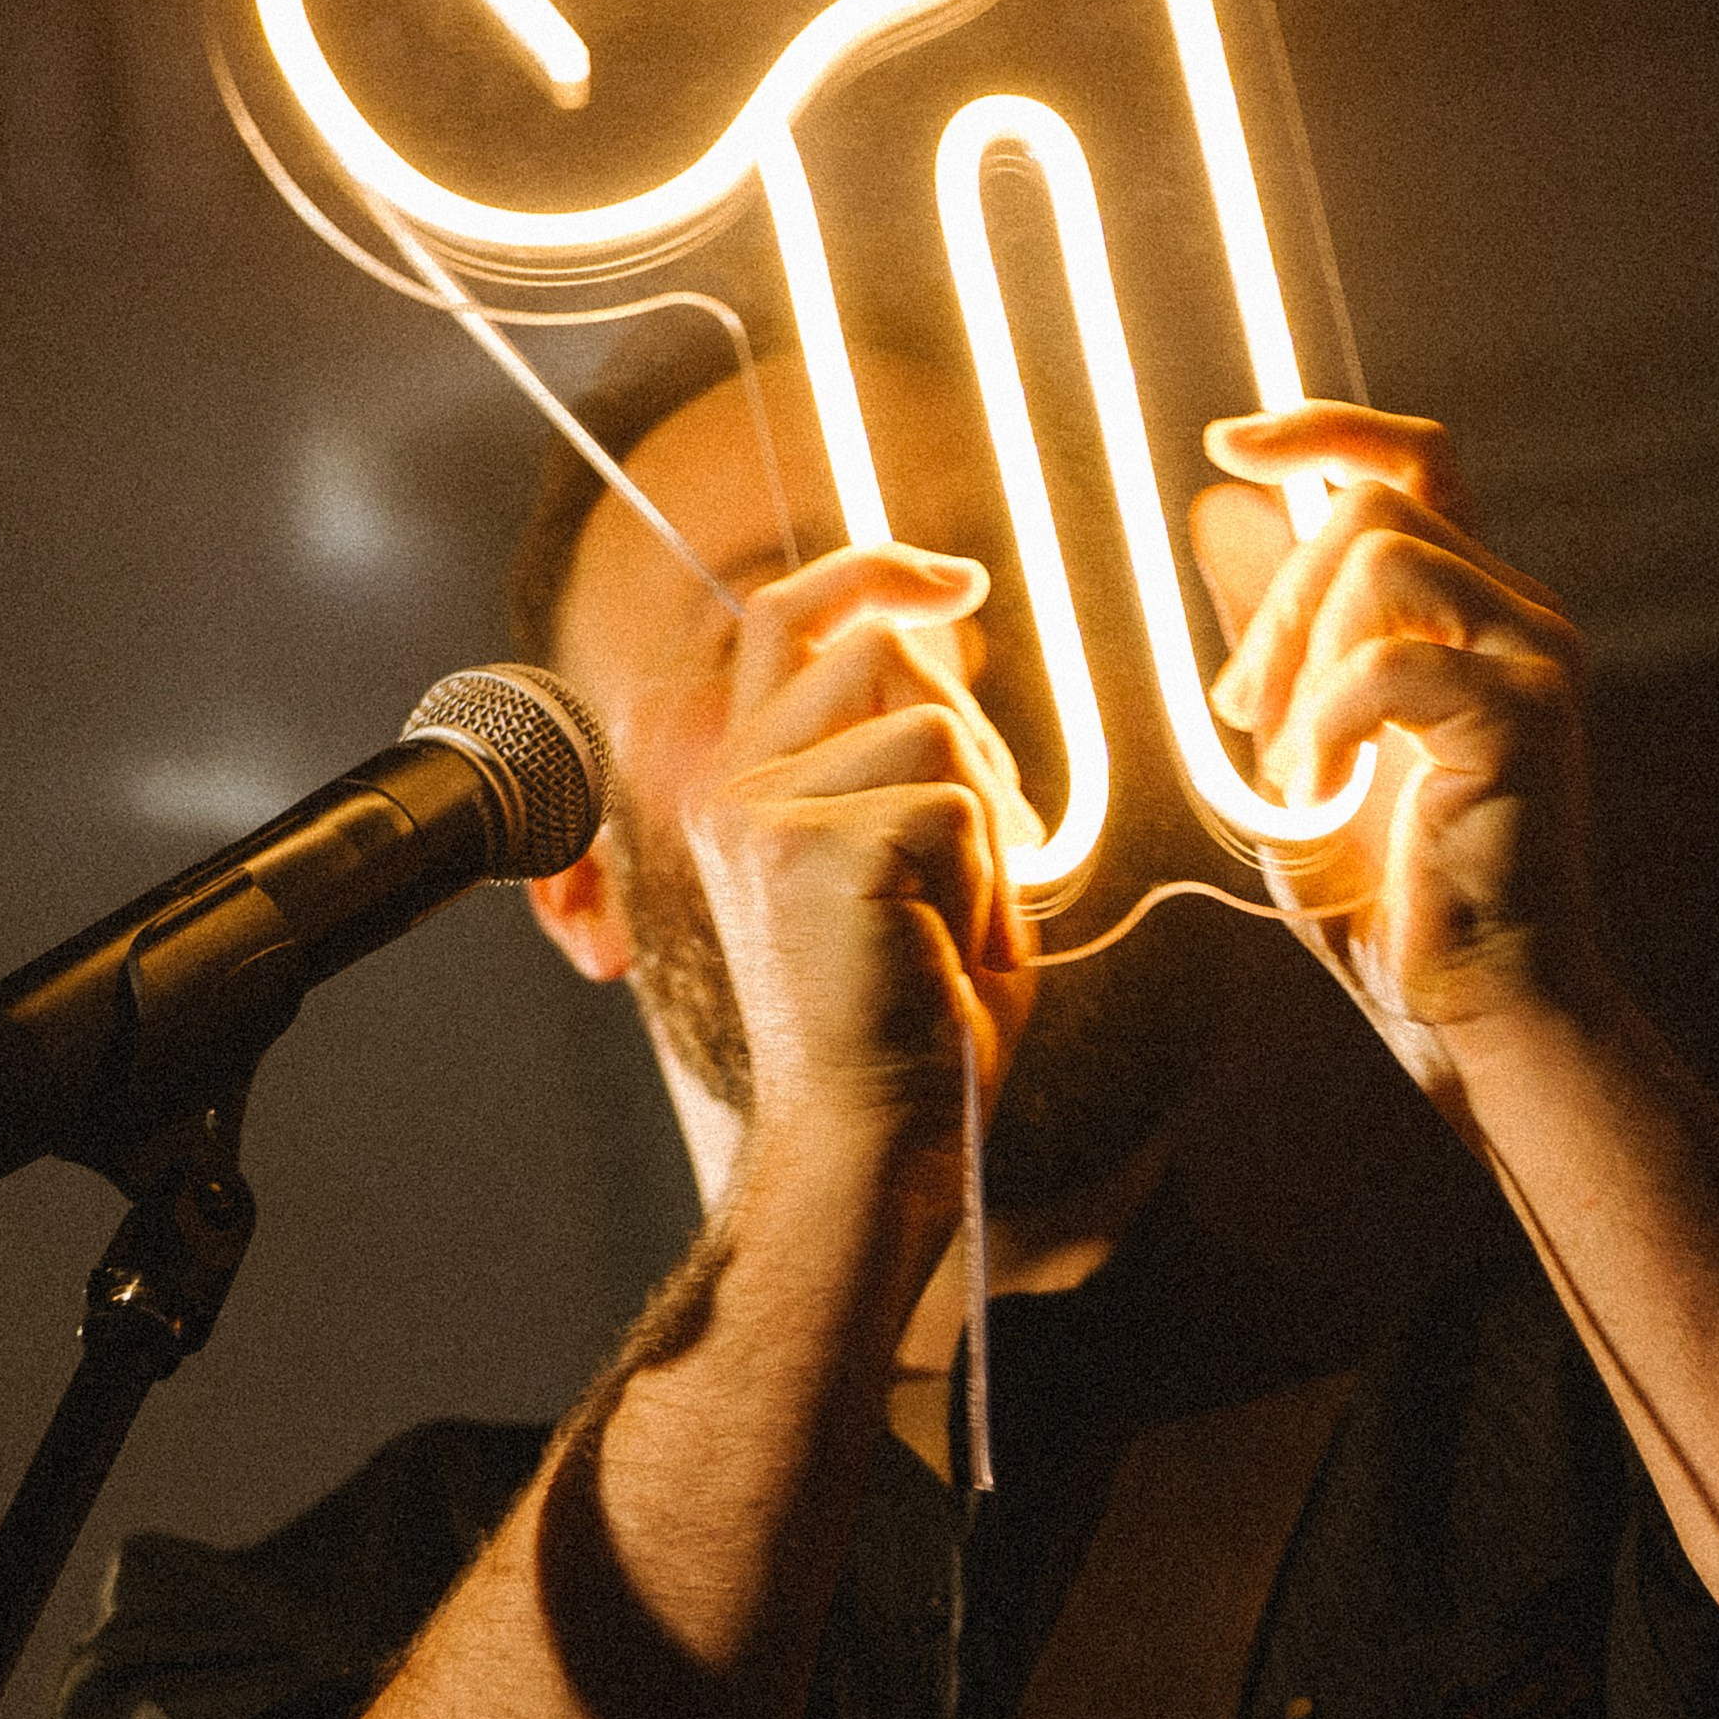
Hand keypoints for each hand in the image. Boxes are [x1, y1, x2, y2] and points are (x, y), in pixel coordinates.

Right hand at [683, 546, 1037, 1173]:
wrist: (875, 1145)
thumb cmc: (912, 1018)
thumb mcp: (911, 856)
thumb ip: (907, 747)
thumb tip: (935, 635)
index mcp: (743, 785)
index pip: (786, 620)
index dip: (871, 573)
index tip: (961, 581)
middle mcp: (732, 785)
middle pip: (884, 654)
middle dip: (973, 742)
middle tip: (974, 872)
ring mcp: (762, 810)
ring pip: (938, 728)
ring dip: (986, 832)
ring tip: (948, 929)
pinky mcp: (813, 846)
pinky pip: (959, 806)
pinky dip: (986, 883)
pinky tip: (944, 957)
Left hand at [1189, 406, 1606, 1076]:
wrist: (1461, 1006)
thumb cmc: (1383, 886)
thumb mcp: (1295, 733)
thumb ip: (1274, 626)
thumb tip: (1222, 505)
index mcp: (1469, 608)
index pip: (1415, 461)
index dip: (1326, 429)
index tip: (1230, 444)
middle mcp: (1517, 612)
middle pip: (1372, 509)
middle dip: (1278, 598)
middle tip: (1240, 708)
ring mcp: (1536, 657)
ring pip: (1383, 560)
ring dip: (1302, 659)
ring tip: (1295, 765)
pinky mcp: (1529, 717)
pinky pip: (1389, 664)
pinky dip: (1325, 727)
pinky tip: (1322, 797)